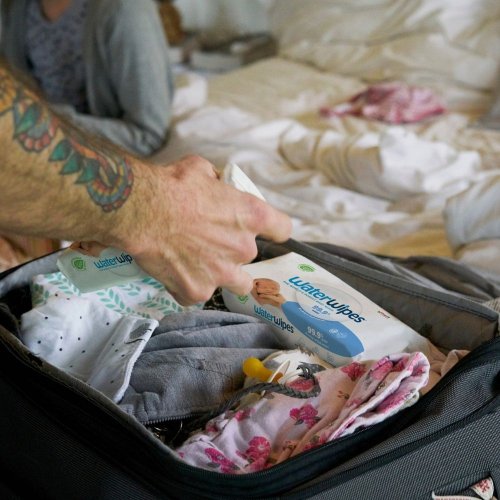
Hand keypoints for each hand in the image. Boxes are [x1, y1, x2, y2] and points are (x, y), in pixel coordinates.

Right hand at [113, 155, 291, 304]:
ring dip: (223, 275)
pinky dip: (188, 285)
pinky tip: (174, 272)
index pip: (283, 229)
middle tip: (209, 241)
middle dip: (234, 250)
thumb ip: (218, 182)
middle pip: (251, 257)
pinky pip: (198, 293)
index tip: (266, 230)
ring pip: (237, 284)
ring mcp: (222, 274)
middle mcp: (243, 249)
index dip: (274, 229)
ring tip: (200, 264)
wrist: (140, 211)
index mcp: (251, 217)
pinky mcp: (197, 291)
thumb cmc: (171, 186)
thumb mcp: (202, 169)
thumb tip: (217, 184)